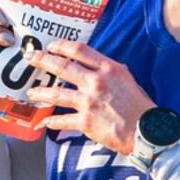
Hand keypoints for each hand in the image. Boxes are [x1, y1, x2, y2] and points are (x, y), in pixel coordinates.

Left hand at [24, 40, 152, 154]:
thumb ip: (113, 74)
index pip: (79, 50)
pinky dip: (51, 121)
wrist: (148, 133)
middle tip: (31, 59)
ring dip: (40, 92)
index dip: (62, 46)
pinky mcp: (85, 121)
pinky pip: (62, 120)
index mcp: (109, 70)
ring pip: (55, 93)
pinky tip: (44, 121)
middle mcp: (96, 82)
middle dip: (43, 61)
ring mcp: (88, 102)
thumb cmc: (143, 109)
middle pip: (62, 66)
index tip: (52, 46)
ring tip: (31, 92)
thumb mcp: (130, 82)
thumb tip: (101, 70)